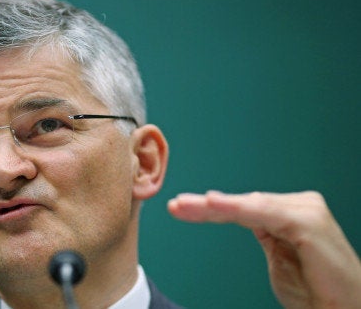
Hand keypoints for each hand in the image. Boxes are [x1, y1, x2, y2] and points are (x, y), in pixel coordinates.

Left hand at [168, 191, 360, 308]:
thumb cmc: (316, 288)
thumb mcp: (278, 255)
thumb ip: (262, 231)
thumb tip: (231, 211)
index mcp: (290, 211)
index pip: (243, 207)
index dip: (210, 209)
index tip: (180, 208)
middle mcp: (299, 206)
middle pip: (244, 203)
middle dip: (206, 206)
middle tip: (176, 206)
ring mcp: (305, 211)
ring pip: (250, 205)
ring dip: (215, 206)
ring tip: (187, 205)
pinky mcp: (308, 222)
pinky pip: (266, 213)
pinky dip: (238, 208)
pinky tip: (214, 204)